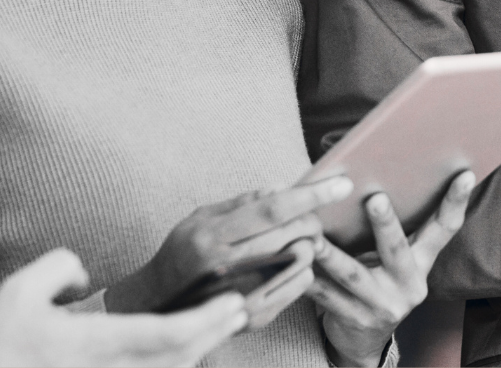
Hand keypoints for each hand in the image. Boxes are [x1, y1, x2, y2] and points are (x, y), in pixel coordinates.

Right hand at [0, 248, 247, 367]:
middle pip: (179, 358)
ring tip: (222, 326)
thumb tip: (81, 273)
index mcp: (96, 344)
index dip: (205, 321)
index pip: (164, 334)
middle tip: (241, 309)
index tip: (231, 303)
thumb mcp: (20, 291)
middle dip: (215, 332)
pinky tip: (186, 351)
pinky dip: (174, 366)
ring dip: (199, 351)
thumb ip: (59, 267)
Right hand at [105, 176, 352, 315]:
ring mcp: (240, 295)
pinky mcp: (251, 317)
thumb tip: (282, 187)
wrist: (159, 303)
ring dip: (309, 242)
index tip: (341, 183)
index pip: (274, 208)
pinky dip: (303, 268)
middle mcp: (227, 265)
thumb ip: (242, 202)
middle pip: (292, 233)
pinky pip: (296, 286)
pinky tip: (290, 261)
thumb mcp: (201, 216)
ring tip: (299, 237)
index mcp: (214, 234)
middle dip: (313, 218)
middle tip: (314, 214)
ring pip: (299, 259)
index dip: (311, 194)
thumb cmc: (183, 251)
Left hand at [307, 170, 475, 367]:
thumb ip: (395, 227)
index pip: (445, 228)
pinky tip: (293, 261)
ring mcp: (382, 306)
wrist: (362, 339)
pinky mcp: (354, 320)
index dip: (456, 201)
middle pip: (396, 250)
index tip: (465, 174)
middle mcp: (409, 286)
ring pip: (353, 275)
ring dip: (331, 253)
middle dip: (385, 224)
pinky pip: (325, 297)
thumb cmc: (377, 279)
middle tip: (374, 198)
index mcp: (421, 263)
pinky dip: (307, 278)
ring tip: (314, 234)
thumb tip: (379, 170)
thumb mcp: (395, 257)